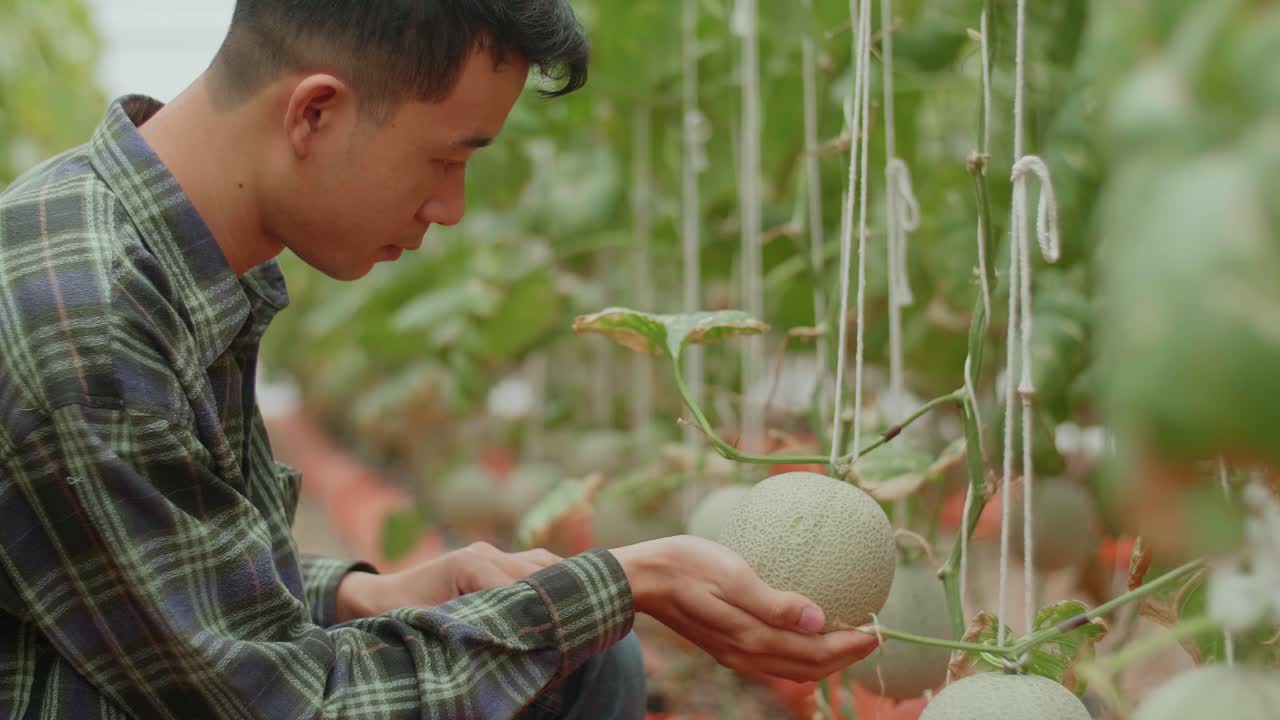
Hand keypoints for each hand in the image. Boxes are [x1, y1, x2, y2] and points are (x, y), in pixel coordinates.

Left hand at [337, 542, 561, 620]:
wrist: (377, 598)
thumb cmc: (399, 615)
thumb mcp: (431, 627)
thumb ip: (468, 629)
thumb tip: (508, 646)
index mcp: (470, 564)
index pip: (518, 587)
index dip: (537, 613)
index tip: (555, 639)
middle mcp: (485, 553)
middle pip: (538, 572)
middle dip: (556, 601)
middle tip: (578, 630)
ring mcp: (492, 554)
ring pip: (543, 564)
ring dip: (559, 589)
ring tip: (579, 618)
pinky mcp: (496, 561)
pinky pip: (536, 566)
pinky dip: (553, 582)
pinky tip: (568, 604)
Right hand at [610, 535, 879, 681]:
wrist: (642, 577)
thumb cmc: (686, 565)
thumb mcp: (731, 575)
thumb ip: (773, 603)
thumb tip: (818, 620)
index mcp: (751, 639)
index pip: (814, 654)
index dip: (850, 646)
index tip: (878, 630)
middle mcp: (746, 654)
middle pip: (807, 668)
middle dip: (845, 656)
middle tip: (874, 635)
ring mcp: (734, 653)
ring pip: (791, 667)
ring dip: (824, 657)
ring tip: (848, 636)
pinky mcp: (725, 644)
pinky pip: (773, 657)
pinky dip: (799, 652)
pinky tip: (805, 630)